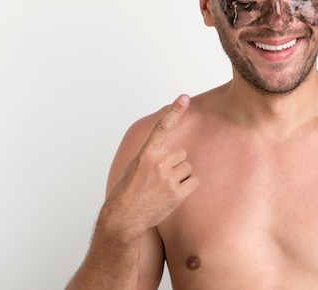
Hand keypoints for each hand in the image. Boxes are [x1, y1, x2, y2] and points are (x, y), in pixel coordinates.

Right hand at [99, 94, 199, 240]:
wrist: (123, 218)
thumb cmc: (129, 190)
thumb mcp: (135, 165)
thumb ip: (152, 154)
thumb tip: (171, 147)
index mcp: (145, 153)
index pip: (162, 127)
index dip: (174, 111)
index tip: (184, 97)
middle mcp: (158, 163)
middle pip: (181, 153)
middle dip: (175, 163)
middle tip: (159, 177)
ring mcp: (168, 178)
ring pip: (187, 167)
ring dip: (180, 176)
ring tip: (162, 188)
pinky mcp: (177, 193)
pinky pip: (194, 181)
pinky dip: (187, 187)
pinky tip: (172, 194)